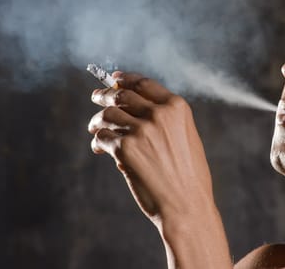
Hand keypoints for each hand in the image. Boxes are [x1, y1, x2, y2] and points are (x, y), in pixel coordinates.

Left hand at [88, 72, 213, 223]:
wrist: (186, 205)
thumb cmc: (189, 176)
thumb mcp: (186, 138)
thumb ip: (166, 120)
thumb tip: (133, 110)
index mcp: (177, 108)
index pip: (144, 84)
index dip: (125, 78)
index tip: (114, 78)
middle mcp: (159, 114)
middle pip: (122, 95)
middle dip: (105, 94)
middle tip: (97, 97)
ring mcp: (141, 130)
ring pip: (108, 114)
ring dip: (98, 120)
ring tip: (94, 128)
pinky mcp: (125, 148)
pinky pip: (102, 137)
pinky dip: (98, 142)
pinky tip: (99, 148)